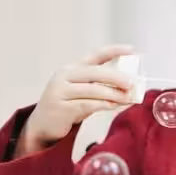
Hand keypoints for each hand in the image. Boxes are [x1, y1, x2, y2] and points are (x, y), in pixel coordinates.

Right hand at [17, 45, 138, 156]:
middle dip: (116, 77)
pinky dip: (103, 104)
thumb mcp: (83, 92)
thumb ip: (101, 88)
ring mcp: (60, 91)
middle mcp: (64, 76)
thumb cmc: (68, 106)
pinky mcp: (60, 107)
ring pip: (92, 89)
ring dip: (113, 94)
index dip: (113, 51)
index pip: (95, 55)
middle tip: (132, 84)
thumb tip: (129, 90)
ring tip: (127, 98)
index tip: (131, 49)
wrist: (43, 125)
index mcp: (72, 68)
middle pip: (95, 72)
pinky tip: (113, 106)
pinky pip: (86, 104)